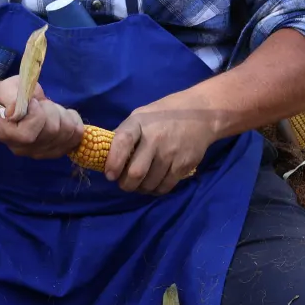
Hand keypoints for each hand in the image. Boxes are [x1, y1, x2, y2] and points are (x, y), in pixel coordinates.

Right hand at [0, 76, 83, 159]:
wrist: (19, 105)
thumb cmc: (11, 96)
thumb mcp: (8, 89)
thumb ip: (10, 98)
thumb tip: (14, 110)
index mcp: (7, 135)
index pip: (28, 135)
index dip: (36, 113)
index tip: (31, 101)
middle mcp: (24, 149)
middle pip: (52, 130)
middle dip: (51, 109)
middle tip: (41, 103)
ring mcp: (42, 153)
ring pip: (68, 131)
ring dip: (62, 113)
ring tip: (50, 109)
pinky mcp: (57, 150)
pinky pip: (77, 135)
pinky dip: (74, 120)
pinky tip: (62, 115)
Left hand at [104, 94, 218, 194]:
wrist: (201, 114)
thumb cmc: (164, 115)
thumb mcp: (141, 116)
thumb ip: (124, 134)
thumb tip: (104, 155)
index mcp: (139, 123)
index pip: (123, 142)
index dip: (114, 161)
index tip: (109, 175)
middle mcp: (155, 138)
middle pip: (136, 172)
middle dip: (126, 184)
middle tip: (125, 183)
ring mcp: (171, 153)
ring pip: (149, 184)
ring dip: (141, 189)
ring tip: (140, 183)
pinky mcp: (184, 165)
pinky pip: (165, 187)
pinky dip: (155, 190)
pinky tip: (154, 183)